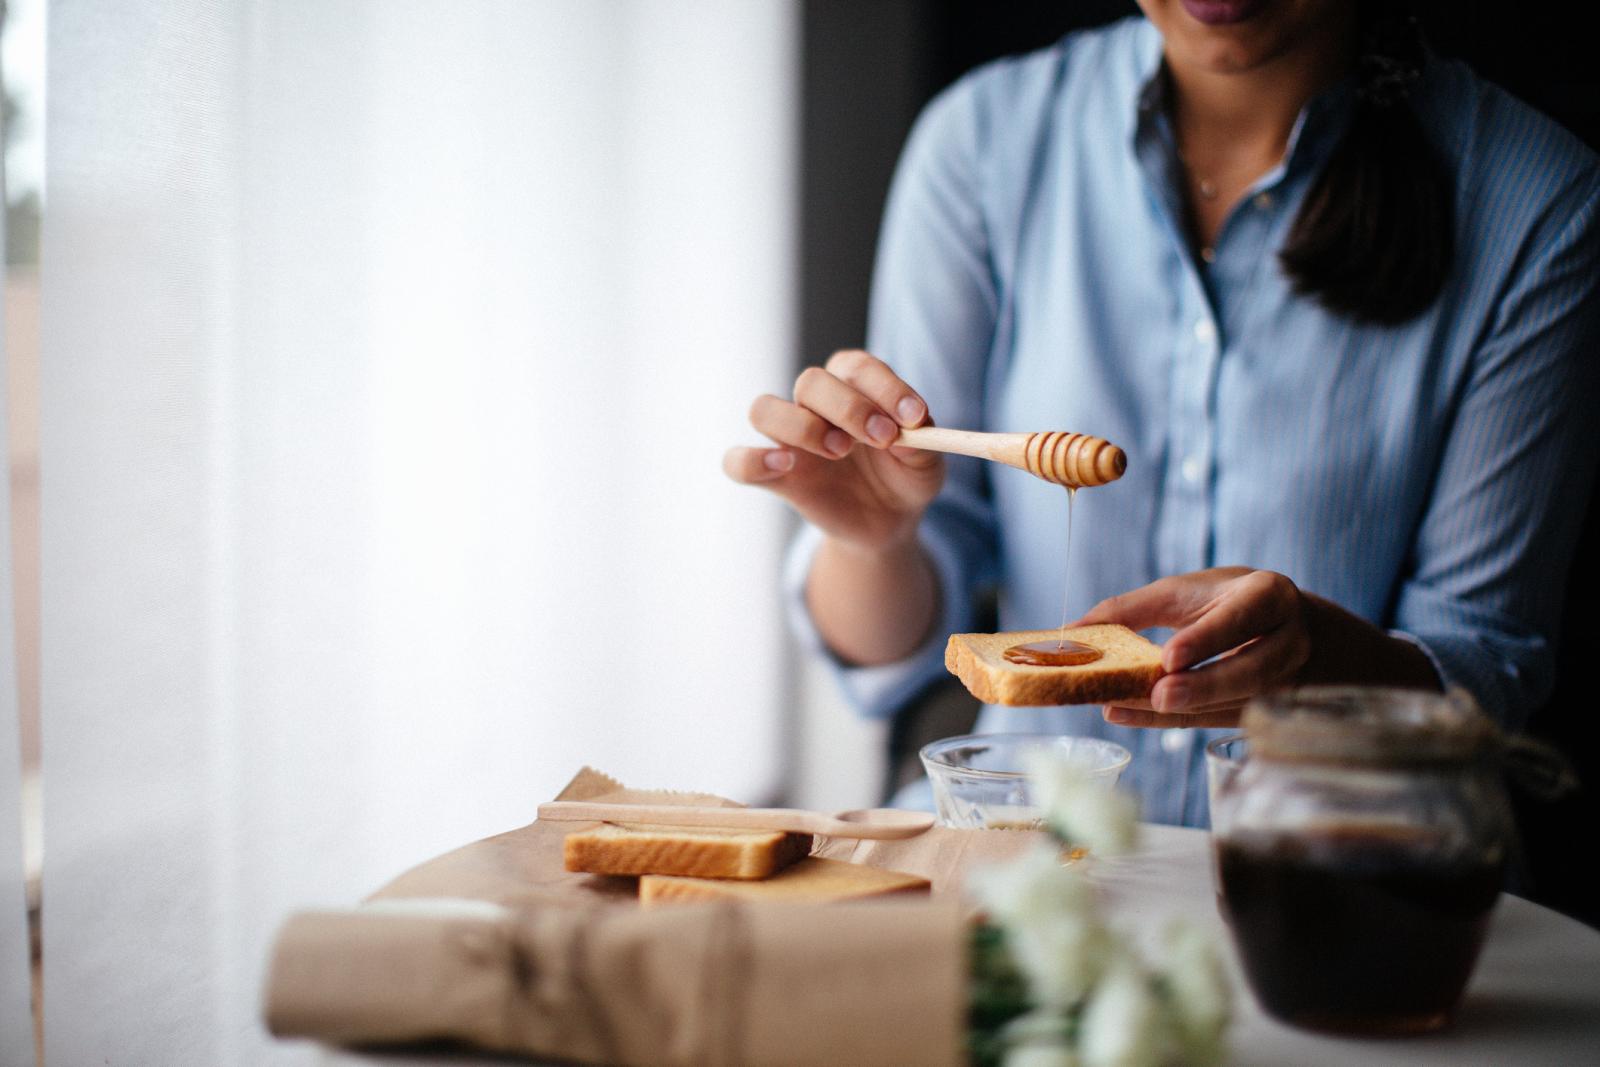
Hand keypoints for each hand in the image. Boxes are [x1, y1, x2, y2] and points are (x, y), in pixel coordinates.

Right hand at [723, 349, 943, 551]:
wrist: (889, 521)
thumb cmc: (906, 477)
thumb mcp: (928, 464)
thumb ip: (923, 444)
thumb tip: (912, 429)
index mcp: (853, 386)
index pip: (855, 367)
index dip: (884, 386)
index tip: (913, 416)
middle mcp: (815, 405)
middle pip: (809, 381)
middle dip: (849, 407)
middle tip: (882, 438)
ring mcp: (790, 440)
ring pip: (763, 409)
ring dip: (802, 427)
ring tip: (840, 452)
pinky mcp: (775, 477)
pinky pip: (737, 462)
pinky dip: (751, 460)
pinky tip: (783, 466)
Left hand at [1076, 567, 1311, 728]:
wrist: (1283, 629)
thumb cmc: (1224, 602)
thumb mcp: (1185, 592)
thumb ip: (1132, 608)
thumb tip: (1072, 631)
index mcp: (1269, 598)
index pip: (1244, 618)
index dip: (1209, 639)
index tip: (1169, 657)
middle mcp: (1287, 641)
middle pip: (1254, 671)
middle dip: (1205, 686)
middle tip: (1160, 695)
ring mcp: (1285, 683)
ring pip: (1240, 703)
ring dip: (1186, 709)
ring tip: (1134, 706)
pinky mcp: (1264, 712)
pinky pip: (1217, 721)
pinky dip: (1171, 722)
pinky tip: (1129, 714)